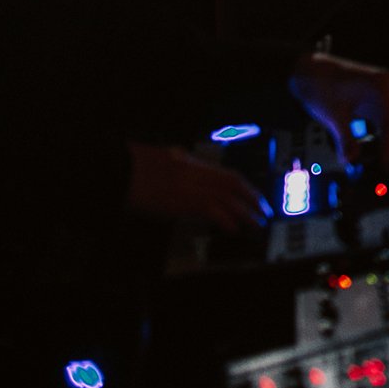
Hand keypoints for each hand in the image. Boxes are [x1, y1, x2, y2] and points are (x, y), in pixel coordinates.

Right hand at [125, 143, 267, 231]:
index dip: (247, 187)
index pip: (230, 175)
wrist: (123, 171)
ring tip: (257, 224)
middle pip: (236, 185)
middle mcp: (200, 172)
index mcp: (197, 163)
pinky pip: (214, 211)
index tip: (257, 197)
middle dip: (254, 199)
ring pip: (230, 199)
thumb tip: (190, 163)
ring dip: (247, 213)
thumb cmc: (139, 166)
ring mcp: (194, 186)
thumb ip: (183, 162)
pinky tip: (233, 229)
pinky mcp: (186, 200)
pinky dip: (226, 220)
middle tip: (265, 212)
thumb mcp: (167, 158)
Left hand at [289, 52, 388, 172]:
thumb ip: (344, 138)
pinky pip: (386, 123)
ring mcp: (381, 95)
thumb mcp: (331, 113)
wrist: (306, 70)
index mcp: (380, 85)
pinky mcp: (373, 102)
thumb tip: (352, 160)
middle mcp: (385, 89)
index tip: (384, 164)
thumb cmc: (318, 83)